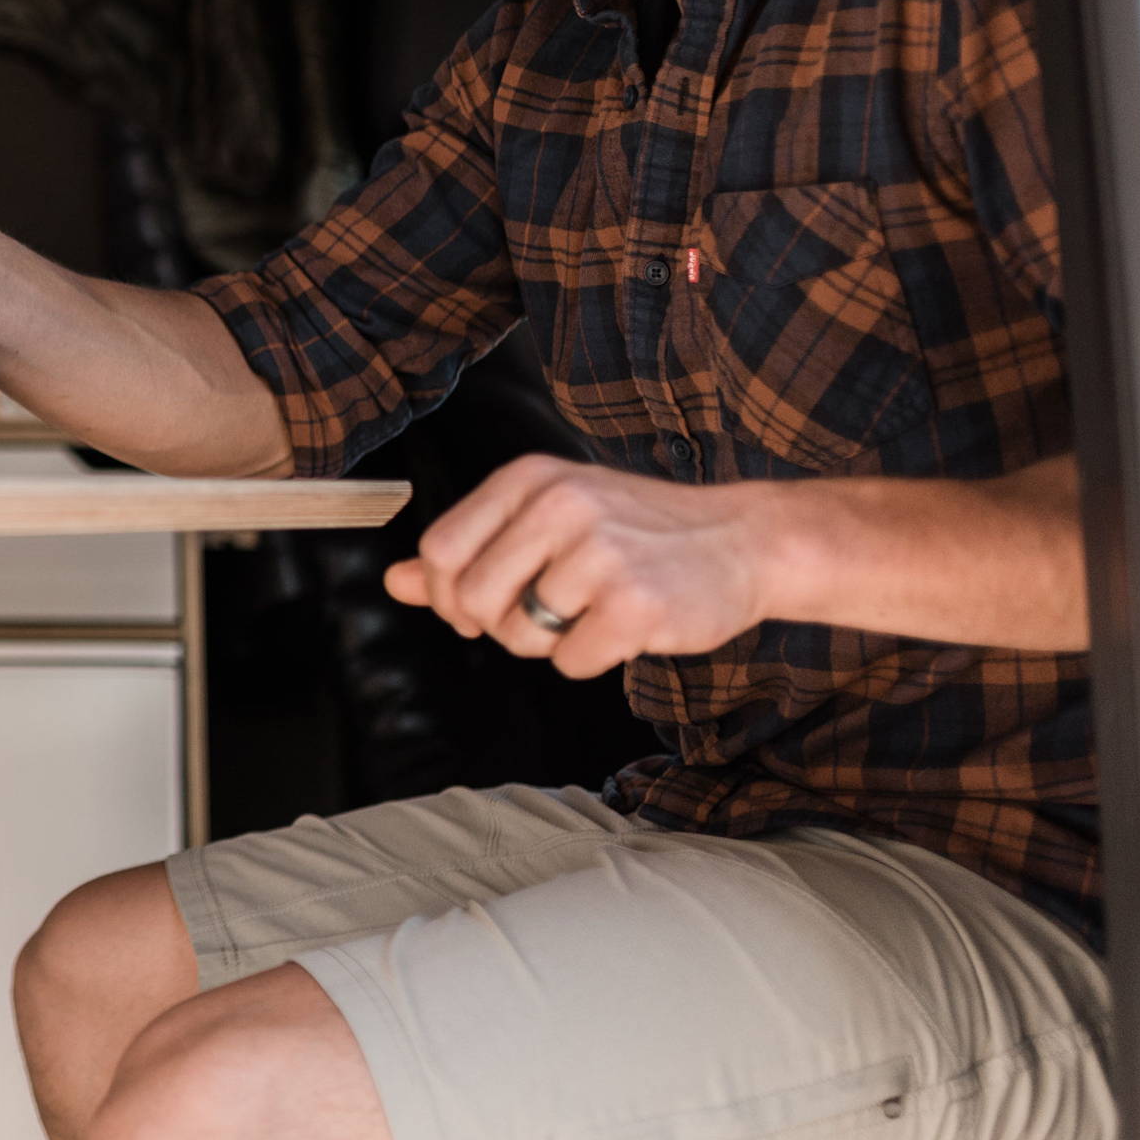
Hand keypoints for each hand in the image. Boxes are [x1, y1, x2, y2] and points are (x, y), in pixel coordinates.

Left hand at [384, 454, 775, 678]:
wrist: (744, 540)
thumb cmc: (635, 531)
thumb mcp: (547, 517)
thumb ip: (469, 550)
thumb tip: (396, 582)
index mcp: (529, 478)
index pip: (440, 549)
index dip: (447, 594)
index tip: (476, 608)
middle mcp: (560, 505)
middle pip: (473, 599)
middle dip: (498, 625)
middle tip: (544, 614)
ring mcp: (600, 554)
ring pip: (520, 635)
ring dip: (548, 642)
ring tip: (591, 611)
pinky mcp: (636, 604)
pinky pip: (571, 661)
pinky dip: (591, 659)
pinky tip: (623, 628)